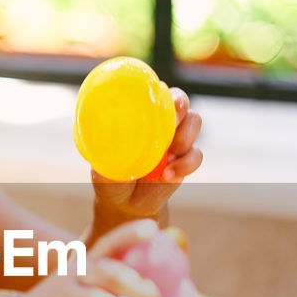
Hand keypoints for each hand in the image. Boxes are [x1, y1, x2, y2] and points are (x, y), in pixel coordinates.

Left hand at [90, 88, 202, 221]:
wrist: (126, 204)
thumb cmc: (111, 179)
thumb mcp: (102, 171)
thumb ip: (103, 164)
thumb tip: (101, 157)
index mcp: (140, 116)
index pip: (156, 93)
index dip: (163, 93)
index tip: (163, 103)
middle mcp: (161, 123)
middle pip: (181, 102)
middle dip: (180, 109)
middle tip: (171, 127)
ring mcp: (175, 140)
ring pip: (194, 123)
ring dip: (184, 137)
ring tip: (167, 158)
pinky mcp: (185, 160)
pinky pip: (195, 155)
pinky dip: (186, 164)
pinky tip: (168, 175)